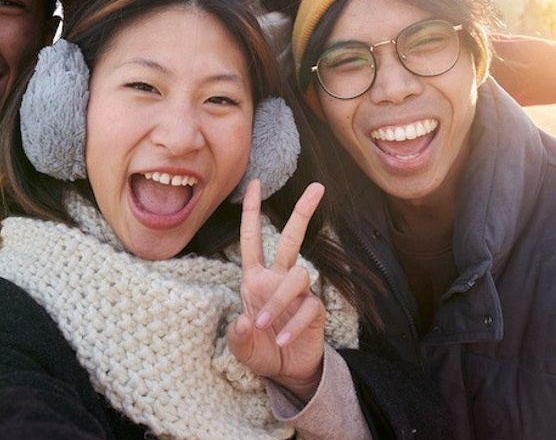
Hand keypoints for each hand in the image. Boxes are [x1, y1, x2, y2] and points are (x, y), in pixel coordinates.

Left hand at [227, 179, 326, 402]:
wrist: (286, 372)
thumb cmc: (260, 349)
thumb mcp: (240, 346)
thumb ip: (237, 335)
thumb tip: (245, 319)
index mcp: (255, 278)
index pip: (252, 238)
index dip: (252, 211)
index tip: (255, 182)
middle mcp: (277, 279)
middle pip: (291, 238)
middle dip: (302, 212)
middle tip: (318, 187)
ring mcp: (298, 293)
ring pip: (296, 276)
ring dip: (279, 300)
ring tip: (267, 326)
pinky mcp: (315, 310)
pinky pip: (308, 307)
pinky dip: (293, 324)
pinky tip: (283, 339)